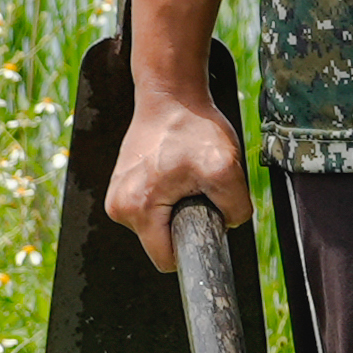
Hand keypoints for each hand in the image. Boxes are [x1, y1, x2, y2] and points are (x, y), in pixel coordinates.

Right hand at [106, 70, 247, 252]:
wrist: (171, 94)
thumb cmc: (193, 127)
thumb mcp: (225, 168)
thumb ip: (235, 208)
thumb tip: (229, 225)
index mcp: (135, 209)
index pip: (167, 259)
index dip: (193, 246)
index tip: (205, 221)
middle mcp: (118, 207)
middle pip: (162, 241)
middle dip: (186, 222)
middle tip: (197, 187)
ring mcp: (117, 196)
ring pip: (159, 225)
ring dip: (178, 209)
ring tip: (186, 176)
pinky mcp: (123, 185)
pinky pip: (152, 208)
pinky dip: (169, 197)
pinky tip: (175, 173)